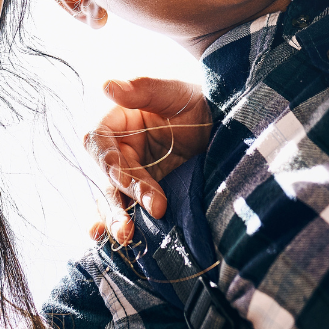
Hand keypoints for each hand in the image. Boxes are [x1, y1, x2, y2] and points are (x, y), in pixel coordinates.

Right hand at [85, 78, 211, 245]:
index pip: (98, 143)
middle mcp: (119, 150)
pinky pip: (126, 213)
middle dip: (115, 202)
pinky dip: (119, 226)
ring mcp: (132, 176)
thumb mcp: (175, 93)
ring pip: (111, 199)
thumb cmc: (198, 103)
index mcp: (118, 121)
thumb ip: (143, 88)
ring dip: (115, 219)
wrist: (230, 131)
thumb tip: (106, 86)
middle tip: (129, 226)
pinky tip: (117, 242)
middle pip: (104, 177)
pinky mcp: (145, 198)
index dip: (109, 164)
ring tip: (127, 237)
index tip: (127, 181)